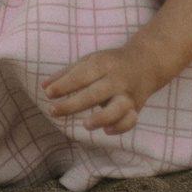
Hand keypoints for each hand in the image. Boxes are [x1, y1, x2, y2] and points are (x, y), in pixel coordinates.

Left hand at [41, 41, 168, 134]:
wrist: (148, 62)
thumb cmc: (111, 62)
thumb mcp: (90, 61)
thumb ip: (67, 74)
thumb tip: (44, 86)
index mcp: (103, 64)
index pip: (81, 75)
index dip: (64, 85)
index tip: (48, 93)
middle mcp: (117, 80)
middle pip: (95, 94)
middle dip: (73, 104)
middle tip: (53, 111)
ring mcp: (128, 95)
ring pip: (117, 109)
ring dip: (102, 118)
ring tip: (85, 125)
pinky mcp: (136, 108)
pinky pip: (130, 120)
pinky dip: (120, 127)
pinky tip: (106, 131)